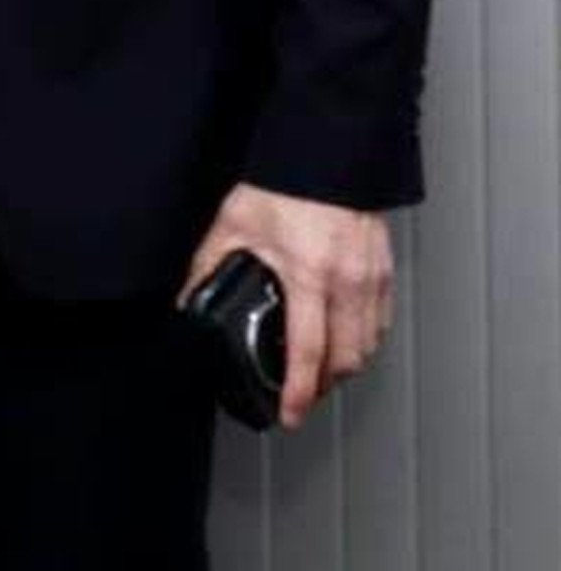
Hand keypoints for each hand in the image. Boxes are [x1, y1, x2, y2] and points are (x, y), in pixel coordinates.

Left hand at [186, 182, 397, 427]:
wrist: (325, 156)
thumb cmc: (283, 184)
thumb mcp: (233, 225)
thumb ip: (208, 266)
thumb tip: (186, 299)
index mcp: (308, 275)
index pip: (307, 351)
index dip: (298, 391)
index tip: (291, 414)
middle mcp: (346, 282)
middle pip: (345, 359)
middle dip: (324, 386)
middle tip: (301, 397)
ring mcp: (371, 278)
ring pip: (368, 345)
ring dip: (346, 366)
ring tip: (320, 373)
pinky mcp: (384, 271)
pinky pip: (380, 321)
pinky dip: (364, 340)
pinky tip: (344, 340)